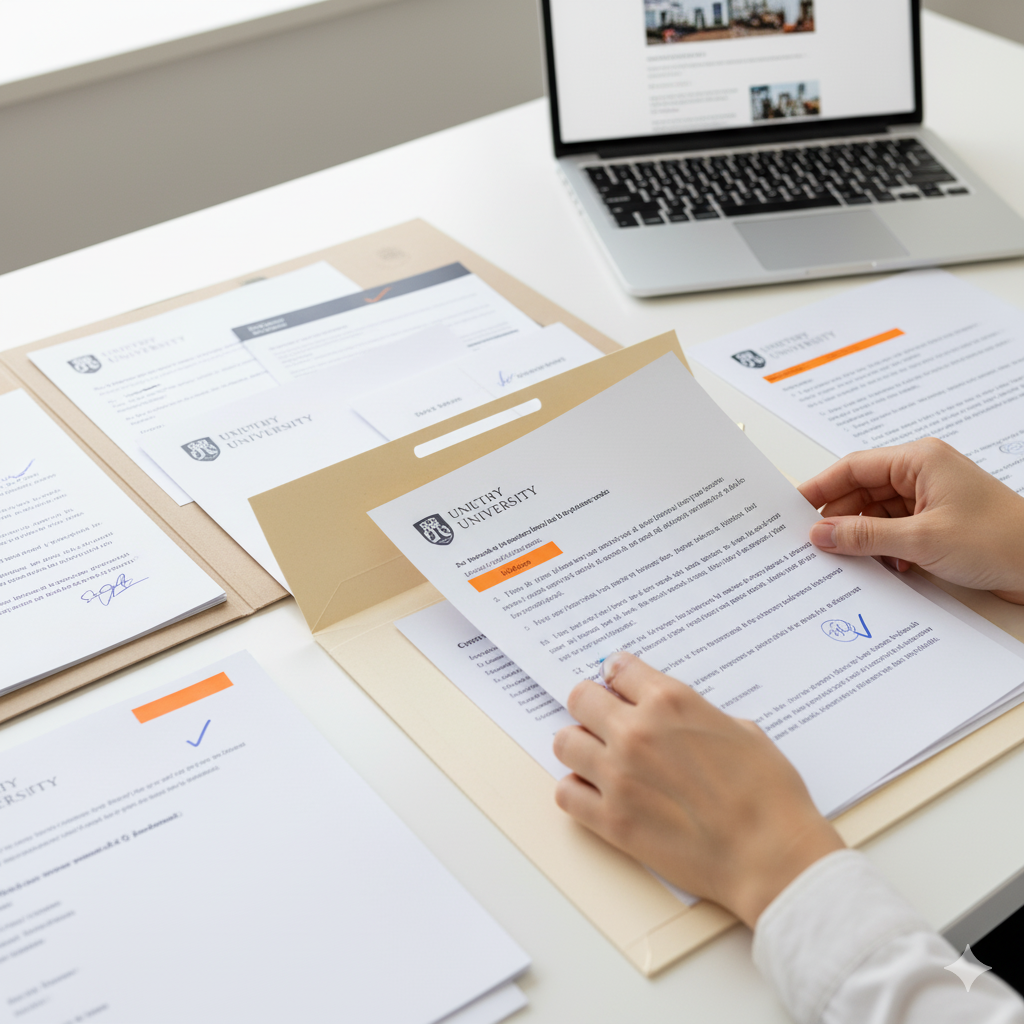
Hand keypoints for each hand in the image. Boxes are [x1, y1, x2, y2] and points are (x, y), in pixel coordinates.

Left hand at [553, 652, 842, 928]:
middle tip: (604, 720)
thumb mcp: (741, 730)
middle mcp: (636, 732)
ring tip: (599, 757)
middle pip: (580, 698)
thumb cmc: (768, 794)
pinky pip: (566, 794)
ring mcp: (618, 776)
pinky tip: (596, 793)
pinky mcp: (611, 820)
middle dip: (591, 705)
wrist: (771, 856)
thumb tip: (675, 718)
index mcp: (671, 702)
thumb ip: (696, 715)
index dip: (618, 676)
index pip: (618, 668)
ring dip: (580, 746)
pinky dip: (576, 790)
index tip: (618, 685)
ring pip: (565, 743)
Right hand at [799, 438, 1023, 603]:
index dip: (820, 488)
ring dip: (864, 537)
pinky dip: (885, 547)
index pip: (853, 468)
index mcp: (919, 460)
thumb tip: (822, 534)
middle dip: (840, 519)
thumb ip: (865, 535)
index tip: (793, 509)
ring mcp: (931, 498)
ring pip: (877, 513)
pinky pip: (895, 529)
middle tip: (815, 544)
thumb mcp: (921, 540)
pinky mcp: (938, 522)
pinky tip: (887, 565)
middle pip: (861, 491)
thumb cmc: (1000, 540)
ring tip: (849, 559)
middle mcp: (923, 473)